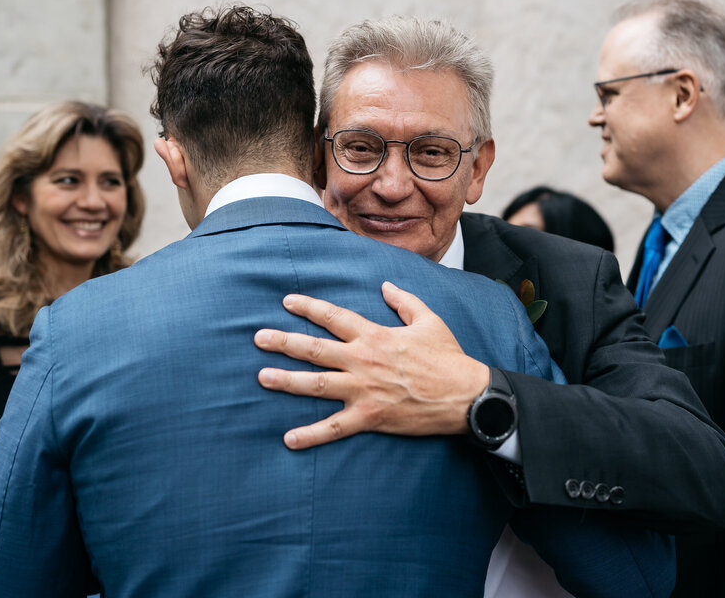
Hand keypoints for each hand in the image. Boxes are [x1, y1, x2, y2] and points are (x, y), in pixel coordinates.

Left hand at [254, 281, 489, 448]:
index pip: (333, 317)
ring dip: (286, 381)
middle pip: (314, 349)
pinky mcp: (369, 417)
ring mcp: (363, 390)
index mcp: (374, 335)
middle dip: (283, 342)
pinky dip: (311, 435)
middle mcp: (362, 361)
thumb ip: (404, 301)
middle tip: (259, 338)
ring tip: (262, 377)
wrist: (465, 395)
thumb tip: (385, 285)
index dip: (308, 307)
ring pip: (316, 385)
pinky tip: (289, 439)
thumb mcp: (428, 320)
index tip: (286, 302)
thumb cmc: (448, 357)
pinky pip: (334, 428)